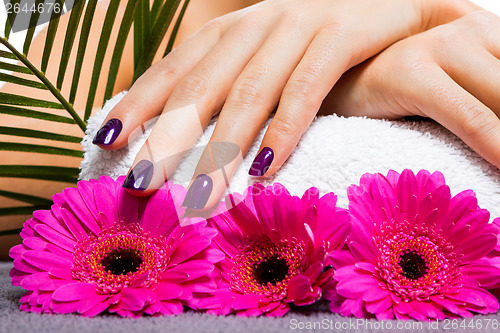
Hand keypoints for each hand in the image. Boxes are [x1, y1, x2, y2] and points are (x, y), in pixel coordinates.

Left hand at [93, 0, 477, 209]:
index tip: (107, 142)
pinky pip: (306, 89)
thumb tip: (186, 127)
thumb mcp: (267, 52)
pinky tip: (263, 171)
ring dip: (221, 149)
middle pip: (201, 86)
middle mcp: (256, 22)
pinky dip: (283, 131)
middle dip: (168, 138)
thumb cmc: (319, 37)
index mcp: (231, 28)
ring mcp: (298, 25)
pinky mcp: (340, 34)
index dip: (138, 104)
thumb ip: (232, 80)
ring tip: (198, 198)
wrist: (389, 1)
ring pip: (248, 94)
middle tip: (140, 184)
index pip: (174, 68)